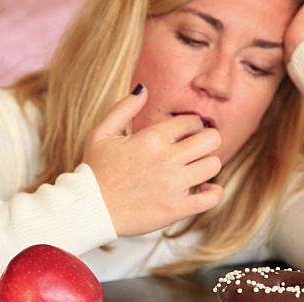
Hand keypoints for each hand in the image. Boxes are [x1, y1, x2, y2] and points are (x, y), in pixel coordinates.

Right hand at [82, 86, 223, 236]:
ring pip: (214, 165)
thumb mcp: (101, 133)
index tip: (184, 134)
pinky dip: (213, 193)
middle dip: (206, 140)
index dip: (191, 125)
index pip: (191, 121)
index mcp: (151, 138)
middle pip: (211, 139)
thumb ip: (123, 109)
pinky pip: (212, 198)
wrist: (89, 209)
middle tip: (195, 149)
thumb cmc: (94, 172)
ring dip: (206, 166)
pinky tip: (201, 190)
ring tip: (194, 170)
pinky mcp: (177, 208)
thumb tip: (143, 89)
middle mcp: (166, 159)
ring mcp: (174, 185)